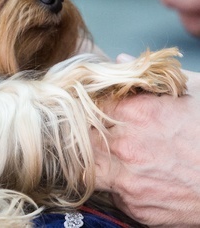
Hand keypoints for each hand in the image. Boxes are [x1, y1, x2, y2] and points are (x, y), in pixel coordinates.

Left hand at [93, 69, 199, 226]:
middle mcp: (123, 147)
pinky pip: (111, 194)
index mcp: (133, 114)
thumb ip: (149, 77)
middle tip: (90, 134)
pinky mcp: (134, 206)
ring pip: (86, 169)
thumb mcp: (192, 93)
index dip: (82, 107)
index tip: (84, 108)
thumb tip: (118, 59)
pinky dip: (117, 187)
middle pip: (78, 137)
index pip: (83, 105)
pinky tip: (135, 179)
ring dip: (91, 162)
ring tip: (108, 158)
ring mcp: (126, 180)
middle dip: (82, 135)